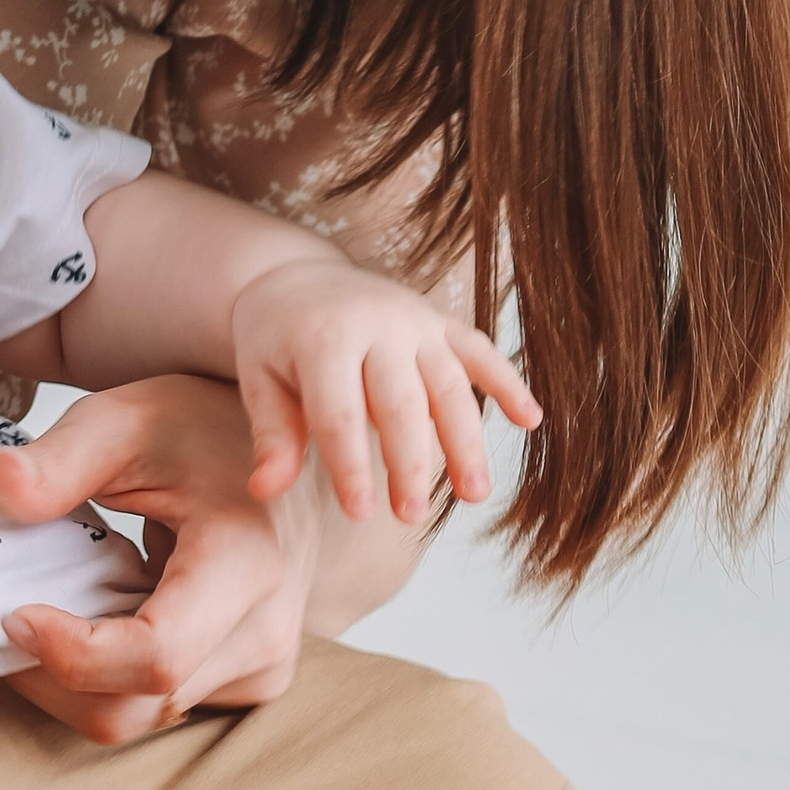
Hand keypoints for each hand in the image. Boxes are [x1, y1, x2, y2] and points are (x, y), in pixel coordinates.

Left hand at [0, 374, 324, 735]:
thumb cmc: (200, 430)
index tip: (13, 613)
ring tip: (47, 610)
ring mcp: (260, 667)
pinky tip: (92, 619)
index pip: (154, 656)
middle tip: (4, 614)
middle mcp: (264, 633)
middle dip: (48, 674)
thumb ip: (58, 459)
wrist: (276, 454)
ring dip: (71, 679)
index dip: (71, 653)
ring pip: (137, 718)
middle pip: (131, 705)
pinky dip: (104, 677)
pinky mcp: (247, 680)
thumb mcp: (123, 422)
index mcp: (246, 564)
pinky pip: (157, 707)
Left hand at [231, 257, 539, 526]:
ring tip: (475, 495)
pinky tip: (531, 422)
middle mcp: (376, 323)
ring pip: (449, 384)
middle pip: (400, 402)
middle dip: (409, 463)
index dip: (350, 466)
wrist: (298, 275)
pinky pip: (480, 351)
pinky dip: (508, 383)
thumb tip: (263, 491)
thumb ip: (271, 435)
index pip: (339, 413)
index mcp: (323, 338)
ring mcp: (414, 319)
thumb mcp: (258, 380)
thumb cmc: (275, 340)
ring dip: (466, 441)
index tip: (359, 513)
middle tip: (411, 515)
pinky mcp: (440, 320)